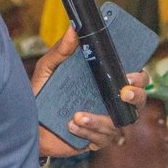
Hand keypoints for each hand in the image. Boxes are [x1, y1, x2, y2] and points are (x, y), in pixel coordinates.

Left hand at [34, 28, 148, 157]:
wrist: (28, 124)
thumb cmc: (41, 94)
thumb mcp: (48, 69)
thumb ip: (60, 50)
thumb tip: (73, 28)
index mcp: (104, 81)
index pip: (133, 76)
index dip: (139, 75)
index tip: (131, 73)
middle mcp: (109, 100)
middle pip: (138, 99)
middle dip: (137, 96)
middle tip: (124, 93)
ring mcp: (105, 120)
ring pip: (119, 122)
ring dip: (100, 119)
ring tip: (78, 115)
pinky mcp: (95, 139)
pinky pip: (101, 138)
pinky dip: (87, 131)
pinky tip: (71, 126)